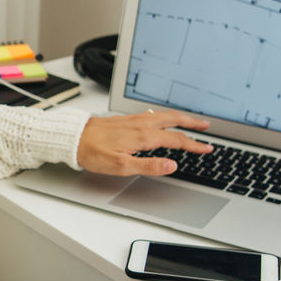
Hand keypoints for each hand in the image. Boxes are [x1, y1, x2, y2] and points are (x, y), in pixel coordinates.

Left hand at [76, 109, 212, 176]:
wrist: (73, 138)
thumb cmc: (93, 152)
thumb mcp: (122, 166)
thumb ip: (149, 166)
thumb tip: (172, 165)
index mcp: (143, 136)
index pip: (176, 140)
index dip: (194, 145)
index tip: (207, 148)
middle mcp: (141, 124)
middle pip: (174, 120)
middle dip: (192, 123)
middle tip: (206, 127)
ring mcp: (134, 120)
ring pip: (164, 115)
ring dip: (180, 118)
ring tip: (191, 121)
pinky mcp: (126, 119)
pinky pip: (153, 114)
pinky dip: (166, 116)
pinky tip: (163, 119)